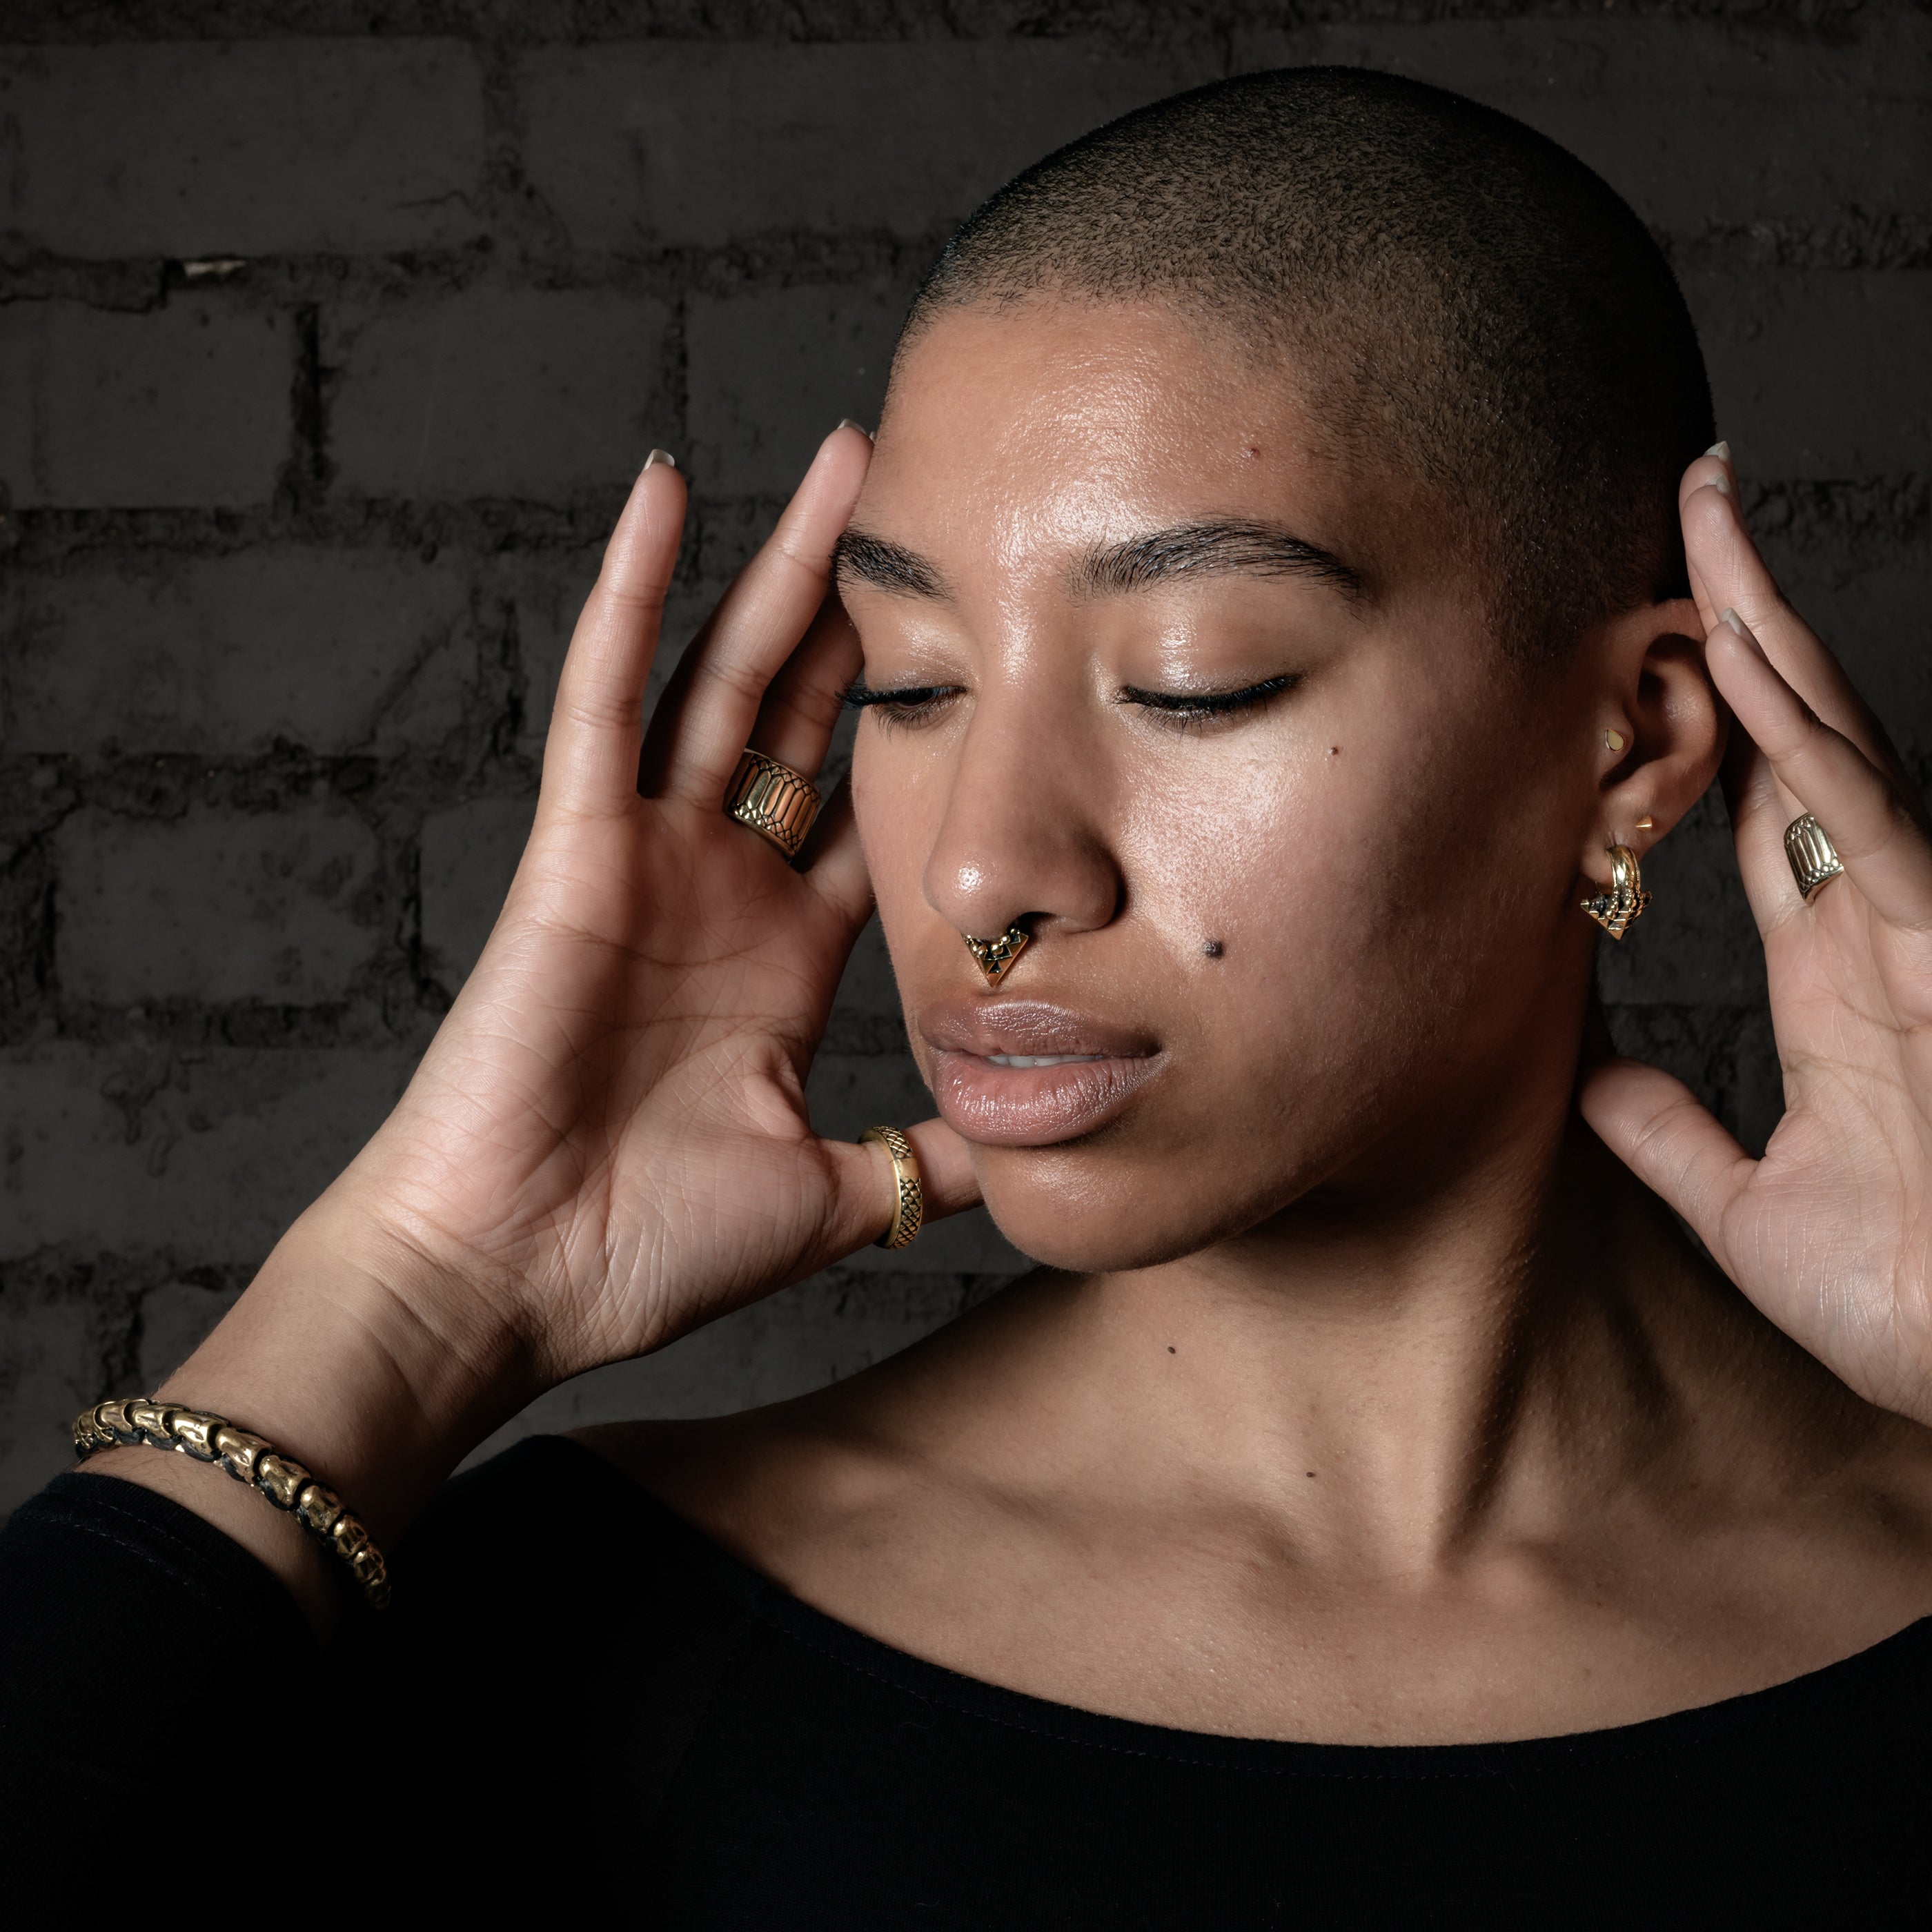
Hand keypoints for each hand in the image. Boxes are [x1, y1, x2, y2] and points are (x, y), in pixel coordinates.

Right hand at [338, 429, 976, 1388]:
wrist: (520, 1282)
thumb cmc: (652, 1247)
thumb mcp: (838, 1190)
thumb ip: (936, 1153)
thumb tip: (1041, 1149)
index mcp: (790, 952)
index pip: (881, 808)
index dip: (942, 728)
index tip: (1007, 647)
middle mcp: (726, 883)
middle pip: (814, 717)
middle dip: (874, 615)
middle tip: (944, 505)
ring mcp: (649, 853)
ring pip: (727, 677)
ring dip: (782, 568)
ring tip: (848, 461)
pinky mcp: (577, 844)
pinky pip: (606, 694)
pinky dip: (629, 593)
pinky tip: (666, 493)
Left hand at [1582, 444, 1931, 1423]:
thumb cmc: (1912, 1311)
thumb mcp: (1749, 1210)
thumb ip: (1672, 1137)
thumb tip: (1593, 1085)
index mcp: (1835, 973)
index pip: (1759, 805)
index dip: (1708, 713)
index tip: (1649, 631)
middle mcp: (1881, 928)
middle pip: (1801, 741)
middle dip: (1747, 619)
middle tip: (1690, 501)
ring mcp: (1922, 935)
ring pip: (1841, 754)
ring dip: (1776, 635)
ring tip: (1712, 524)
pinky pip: (1876, 834)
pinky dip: (1815, 748)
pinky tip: (1758, 667)